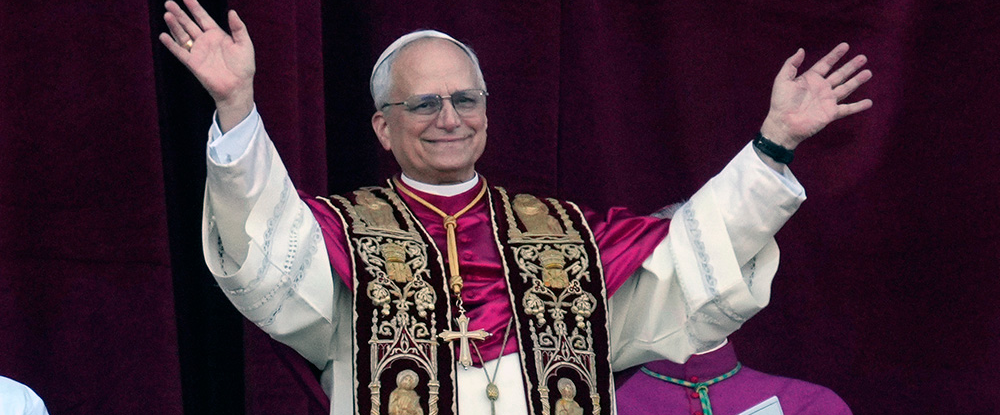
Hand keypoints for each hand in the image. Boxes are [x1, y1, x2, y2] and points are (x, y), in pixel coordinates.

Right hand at [159, 0, 254, 130]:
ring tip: (167, 14)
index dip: (194, 7)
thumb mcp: (245, 44)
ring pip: (182, 35)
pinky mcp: (193, 63)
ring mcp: (198, 52)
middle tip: (168, 3)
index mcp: (217, 35)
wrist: (238, 88)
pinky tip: (163, 36)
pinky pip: (180, 52)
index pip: (203, 17)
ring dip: (174, 25)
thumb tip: (232, 11)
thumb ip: (238, 28)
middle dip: (179, 13)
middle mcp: (205, 41)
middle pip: (189, 24)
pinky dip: (171, 45)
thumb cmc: (243, 67)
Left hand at [760, 43, 872, 149]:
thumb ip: (791, 64)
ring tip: (868, 72)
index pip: (826, 64)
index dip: (835, 55)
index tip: (845, 46)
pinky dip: (858, 106)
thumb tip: (801, 50)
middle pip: (840, 74)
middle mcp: (821, 88)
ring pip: (846, 88)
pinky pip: (847, 109)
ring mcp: (827, 101)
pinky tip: (869, 102)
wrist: (783, 125)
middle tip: (863, 57)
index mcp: (810, 79)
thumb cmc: (780, 103)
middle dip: (851, 66)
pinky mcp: (831, 113)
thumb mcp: (782, 80)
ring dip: (857, 81)